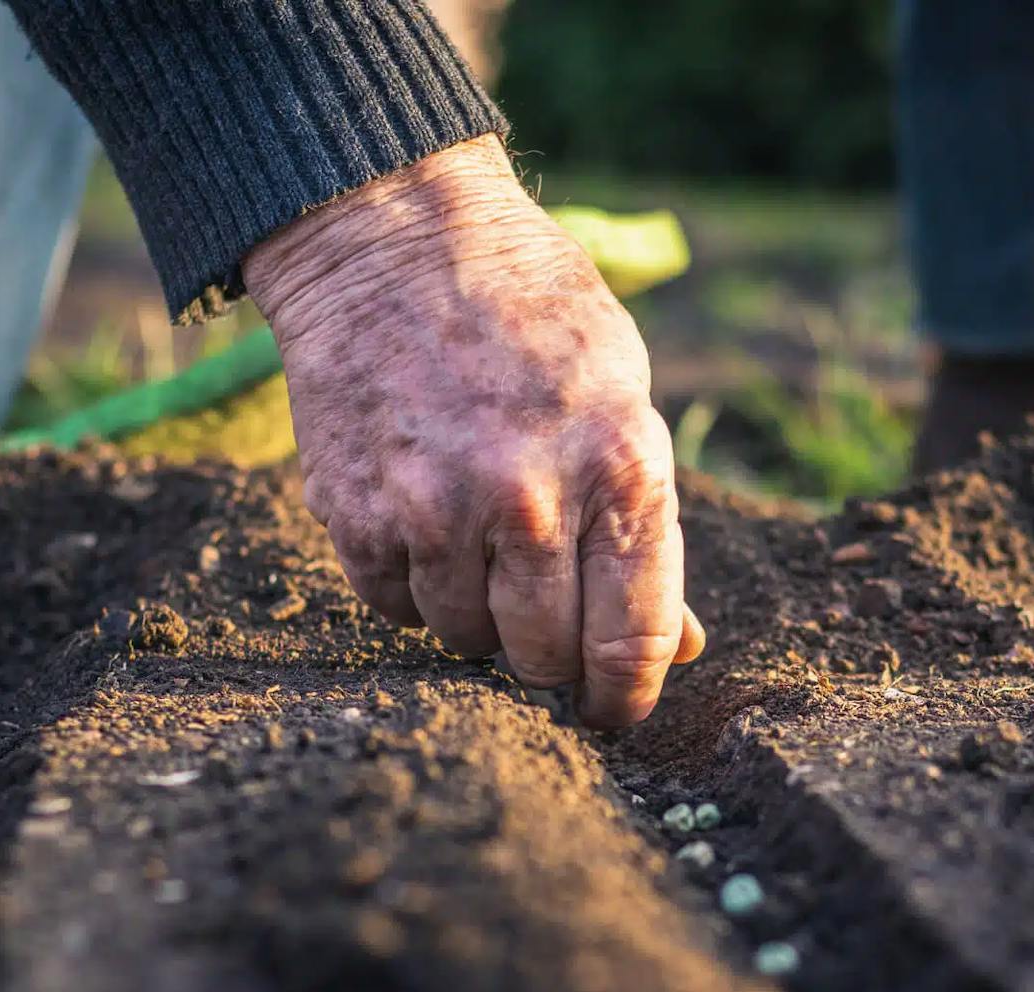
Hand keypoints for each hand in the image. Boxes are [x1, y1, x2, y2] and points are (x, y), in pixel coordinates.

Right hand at [244, 136, 703, 726]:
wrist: (394, 239)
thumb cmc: (531, 317)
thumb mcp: (622, 397)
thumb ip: (646, 526)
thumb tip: (675, 646)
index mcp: (620, 468)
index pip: (632, 635)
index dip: (625, 694)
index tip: (614, 711)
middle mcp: (531, 501)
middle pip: (544, 658)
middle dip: (549, 655)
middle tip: (542, 617)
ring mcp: (438, 513)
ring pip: (464, 640)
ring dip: (477, 615)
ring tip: (478, 540)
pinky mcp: (359, 516)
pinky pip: (394, 608)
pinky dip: (413, 587)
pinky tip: (424, 521)